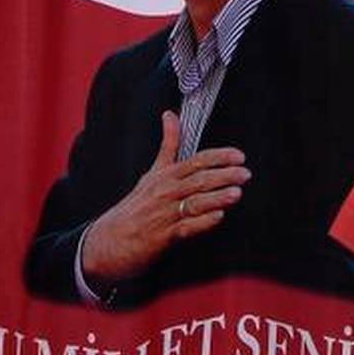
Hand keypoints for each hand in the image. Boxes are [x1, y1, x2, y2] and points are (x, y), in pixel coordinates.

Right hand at [76, 111, 250, 286]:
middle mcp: (165, 192)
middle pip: (198, 180)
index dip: (217, 157)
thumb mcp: (151, 172)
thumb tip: (170, 114)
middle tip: (245, 173)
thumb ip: (168, 144)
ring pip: (194, 202)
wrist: (108, 240)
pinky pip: (186, 227)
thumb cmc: (135, 206)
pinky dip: (202, 222)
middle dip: (223, 175)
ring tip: (236, 193)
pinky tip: (218, 217)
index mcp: (165, 175)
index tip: (238, 155)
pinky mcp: (163, 237)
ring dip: (216, 197)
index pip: (195, 161)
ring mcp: (164, 214)